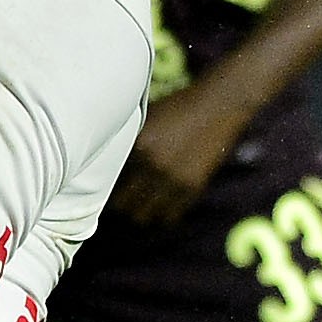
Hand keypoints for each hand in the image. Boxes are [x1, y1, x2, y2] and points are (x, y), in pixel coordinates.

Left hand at [108, 87, 250, 227]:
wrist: (217, 107)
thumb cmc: (178, 109)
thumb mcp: (146, 119)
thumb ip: (129, 143)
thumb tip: (110, 164)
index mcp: (139, 147)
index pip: (111, 181)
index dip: (104, 189)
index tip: (103, 191)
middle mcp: (154, 166)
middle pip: (126, 204)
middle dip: (121, 205)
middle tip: (121, 202)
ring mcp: (175, 180)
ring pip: (147, 215)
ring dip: (141, 213)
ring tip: (139, 207)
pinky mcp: (194, 188)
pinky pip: (171, 215)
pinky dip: (163, 215)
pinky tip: (159, 207)